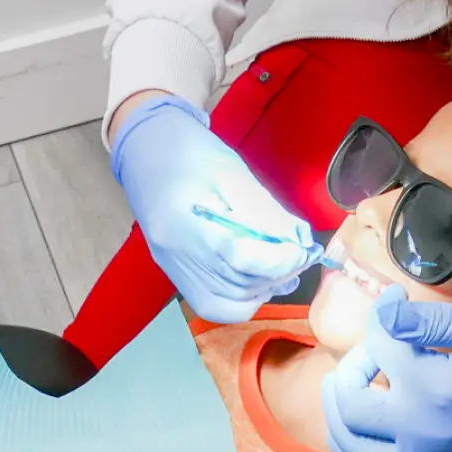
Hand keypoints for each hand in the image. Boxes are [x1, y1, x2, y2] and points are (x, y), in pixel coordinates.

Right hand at [110, 93, 316, 322]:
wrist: (147, 147)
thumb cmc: (190, 151)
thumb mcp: (233, 172)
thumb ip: (266, 210)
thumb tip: (299, 240)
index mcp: (186, 221)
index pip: (241, 258)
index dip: (280, 260)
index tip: (304, 250)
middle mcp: (175, 253)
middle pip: (236, 284)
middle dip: (277, 275)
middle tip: (300, 256)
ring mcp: (171, 267)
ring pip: (227, 302)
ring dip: (262, 289)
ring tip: (281, 267)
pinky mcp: (173, 272)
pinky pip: (211, 304)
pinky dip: (240, 300)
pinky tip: (256, 279)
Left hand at [321, 286, 451, 451]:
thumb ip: (427, 323)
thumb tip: (384, 313)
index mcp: (434, 389)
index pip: (382, 347)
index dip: (382, 314)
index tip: (393, 298)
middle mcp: (424, 431)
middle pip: (354, 406)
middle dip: (350, 370)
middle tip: (370, 348)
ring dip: (342, 422)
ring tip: (347, 391)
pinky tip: (365, 433)